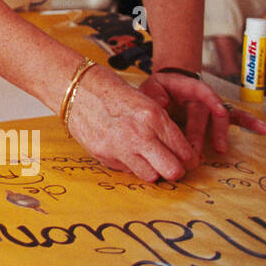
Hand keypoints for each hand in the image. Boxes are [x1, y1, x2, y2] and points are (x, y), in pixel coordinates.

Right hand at [64, 66, 199, 181]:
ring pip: (151, 177)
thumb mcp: (147, 103)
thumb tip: (179, 152)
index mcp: (154, 118)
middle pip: (173, 171)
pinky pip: (127, 170)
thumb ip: (163, 128)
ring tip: (146, 157)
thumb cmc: (112, 92)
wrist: (77, 89)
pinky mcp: (103, 155)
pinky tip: (123, 148)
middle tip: (171, 164)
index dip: (189, 160)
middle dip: (175, 170)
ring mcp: (119, 147)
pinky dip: (129, 163)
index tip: (185, 159)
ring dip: (151, 169)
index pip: (185, 153)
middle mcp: (138, 135)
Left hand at [139, 71, 265, 156]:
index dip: (213, 100)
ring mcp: (214, 106)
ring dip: (222, 134)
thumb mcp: (152, 90)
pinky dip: (253, 124)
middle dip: (200, 132)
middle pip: (207, 113)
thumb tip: (157, 112)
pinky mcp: (219, 116)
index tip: (220, 111)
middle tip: (195, 150)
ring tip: (220, 149)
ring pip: (223, 118)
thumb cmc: (160, 88)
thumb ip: (155, 100)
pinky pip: (238, 119)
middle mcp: (205, 97)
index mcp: (189, 87)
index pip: (203, 91)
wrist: (169, 81)